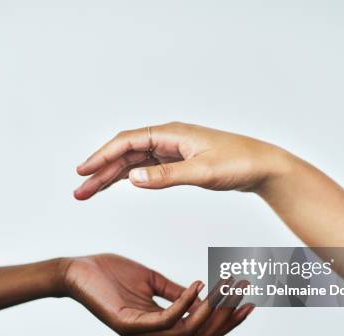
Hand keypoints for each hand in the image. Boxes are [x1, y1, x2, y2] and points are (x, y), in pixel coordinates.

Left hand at [64, 253, 253, 335]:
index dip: (225, 319)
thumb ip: (174, 291)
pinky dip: (185, 302)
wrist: (76, 271)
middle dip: (226, 316)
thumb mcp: (150, 280)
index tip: (247, 300)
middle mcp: (153, 333)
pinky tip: (197, 285)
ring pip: (186, 329)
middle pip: (199, 334)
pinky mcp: (129, 324)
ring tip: (226, 288)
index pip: (199, 329)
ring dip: (211, 308)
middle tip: (245, 295)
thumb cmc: (109, 274)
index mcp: (159, 324)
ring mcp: (141, 331)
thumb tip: (200, 293)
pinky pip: (165, 318)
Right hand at [74, 121, 290, 199]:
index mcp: (171, 134)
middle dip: (100, 171)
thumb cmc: (239, 163)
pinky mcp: (177, 162)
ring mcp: (171, 151)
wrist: (263, 166)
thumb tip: (132, 178)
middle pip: (124, 153)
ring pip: (132, 162)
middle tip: (79, 191)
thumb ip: (166, 176)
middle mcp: (167, 139)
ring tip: (89, 192)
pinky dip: (129, 177)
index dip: (102, 156)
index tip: (84, 171)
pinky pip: (145, 169)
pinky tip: (117, 185)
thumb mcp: (203, 172)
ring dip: (110, 177)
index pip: (126, 142)